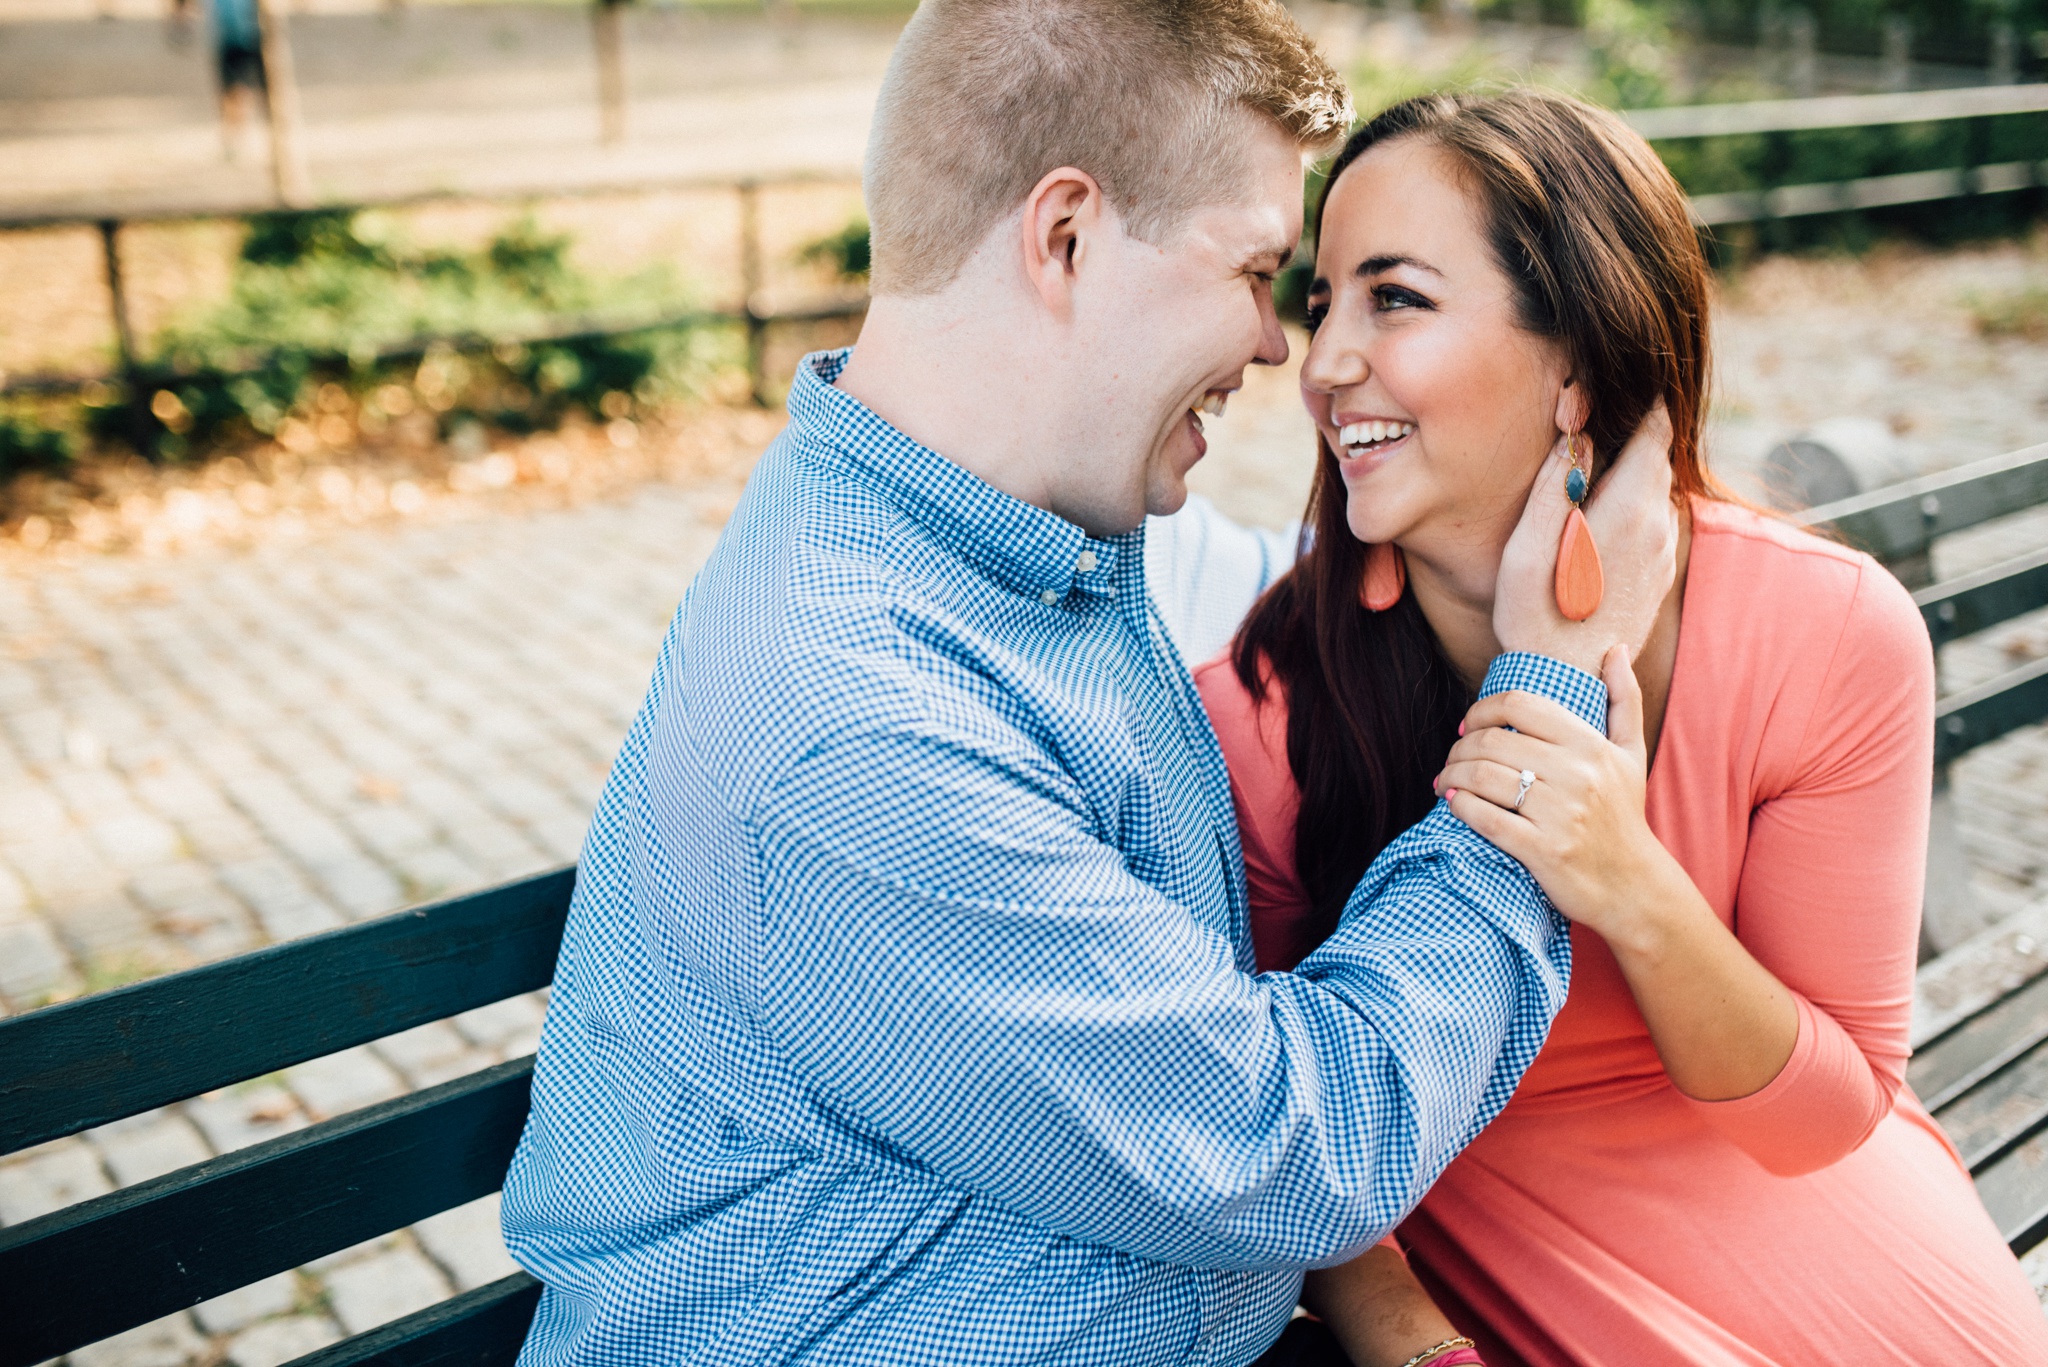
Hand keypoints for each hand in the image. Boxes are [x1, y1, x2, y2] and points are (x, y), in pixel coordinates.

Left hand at [1434, 644, 1688, 944]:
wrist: (1633, 887)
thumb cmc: (1624, 816)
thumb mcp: (1631, 755)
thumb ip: (1623, 698)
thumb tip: (1615, 648)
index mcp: (1590, 745)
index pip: (1519, 705)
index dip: (1481, 710)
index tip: (1467, 726)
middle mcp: (1576, 775)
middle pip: (1492, 742)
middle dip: (1459, 748)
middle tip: (1451, 758)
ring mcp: (1559, 814)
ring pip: (1483, 778)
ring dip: (1453, 775)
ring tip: (1445, 781)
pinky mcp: (1543, 851)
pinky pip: (1486, 819)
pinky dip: (1461, 807)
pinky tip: (1453, 803)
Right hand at [1493, 403, 1678, 676]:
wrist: (1562, 683)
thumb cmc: (1534, 613)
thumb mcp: (1529, 543)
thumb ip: (1556, 482)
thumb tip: (1577, 432)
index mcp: (1630, 507)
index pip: (1656, 429)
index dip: (1640, 403)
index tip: (1614, 391)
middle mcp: (1658, 528)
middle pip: (1658, 459)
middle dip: (1633, 436)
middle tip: (1592, 426)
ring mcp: (1661, 557)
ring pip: (1656, 493)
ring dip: (1631, 476)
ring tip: (1591, 473)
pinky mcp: (1656, 581)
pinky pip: (1654, 527)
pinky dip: (1634, 510)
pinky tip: (1599, 523)